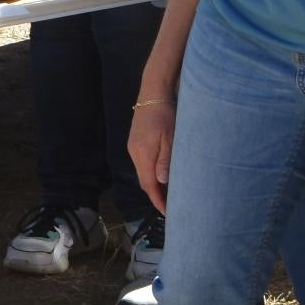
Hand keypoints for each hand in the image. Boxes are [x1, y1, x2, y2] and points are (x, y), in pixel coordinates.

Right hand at [128, 96, 175, 210]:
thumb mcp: (170, 137)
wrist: (154, 92)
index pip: (149, 185)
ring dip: (153, 185)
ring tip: (168, 193)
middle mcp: (134, 154)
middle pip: (144, 181)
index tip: (168, 213)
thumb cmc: (165, 114)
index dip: (157, 200)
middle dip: (155, 196)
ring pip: (143, 173)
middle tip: (170, 206)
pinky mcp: (136, 141)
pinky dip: (151, 173)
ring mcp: (133, 147)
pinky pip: (143, 164)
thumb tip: (162, 182)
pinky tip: (161, 174)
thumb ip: (165, 160)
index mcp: (143, 155)